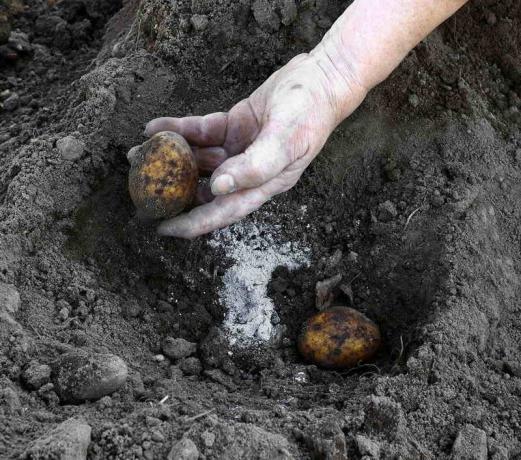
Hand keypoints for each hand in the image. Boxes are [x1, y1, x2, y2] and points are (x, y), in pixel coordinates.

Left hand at [145, 52, 366, 237]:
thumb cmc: (309, 115)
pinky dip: (180, 130)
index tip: (163, 228)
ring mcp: (239, 149)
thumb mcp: (285, 142)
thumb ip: (254, 166)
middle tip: (140, 187)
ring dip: (170, 157)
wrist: (321, 79)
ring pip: (198, 159)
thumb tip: (218, 188)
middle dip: (172, 188)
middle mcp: (248, 172)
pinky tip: (156, 127)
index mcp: (262, 185)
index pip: (222, 211)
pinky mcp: (234, 126)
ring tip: (138, 153)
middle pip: (204, 188)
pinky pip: (202, 132)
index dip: (193, 223)